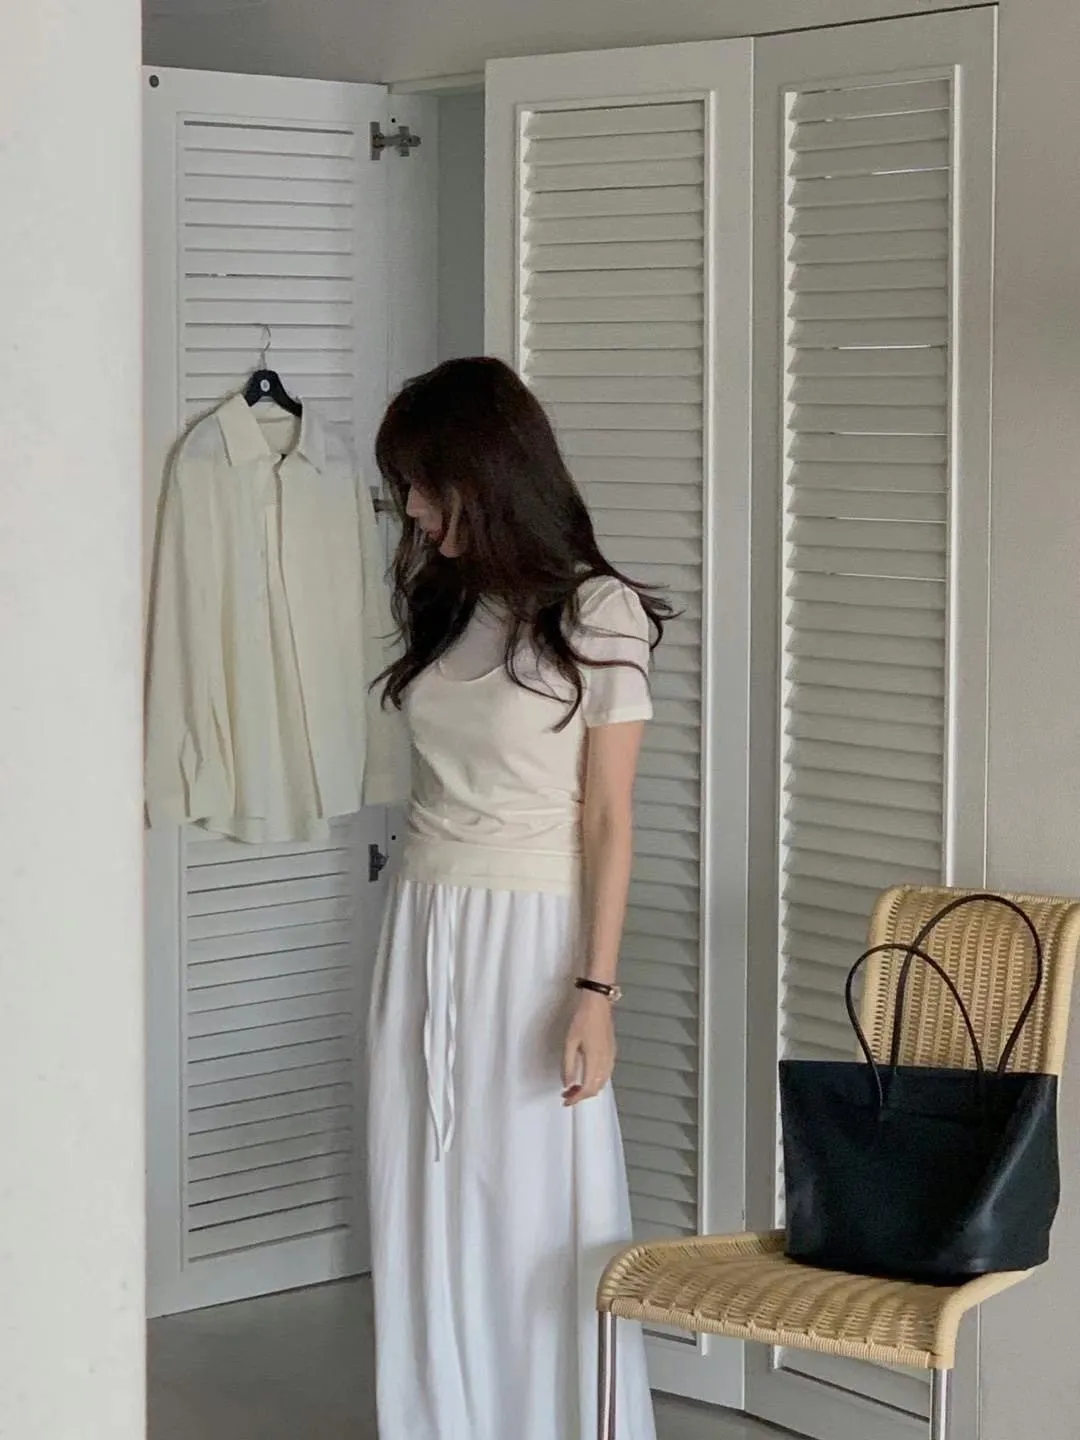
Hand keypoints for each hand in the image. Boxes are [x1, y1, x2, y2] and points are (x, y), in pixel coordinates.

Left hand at [562, 991, 615, 1106]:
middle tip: (567, 1095)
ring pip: (602, 1082)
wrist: (597, 1002)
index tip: (566, 1100)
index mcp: (595, 1059)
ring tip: (574, 1088)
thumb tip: (567, 1083)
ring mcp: (611, 1056)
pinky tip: (586, 1076)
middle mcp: (606, 1060)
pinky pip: (606, 1073)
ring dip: (589, 1089)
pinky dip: (596, 1081)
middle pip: (596, 1088)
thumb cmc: (582, 1019)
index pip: (588, 1088)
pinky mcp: (612, 1051)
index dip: (576, 1098)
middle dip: (582, 1096)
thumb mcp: (570, 1042)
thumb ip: (568, 1065)